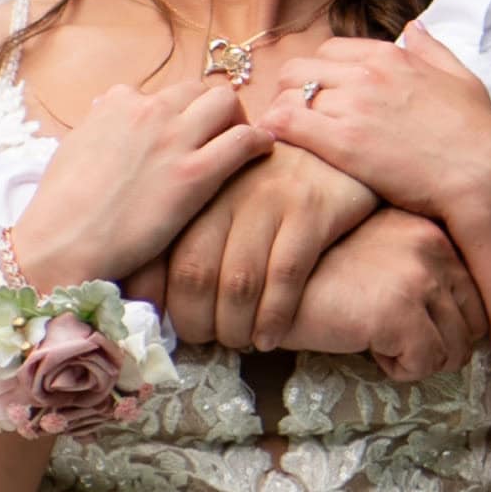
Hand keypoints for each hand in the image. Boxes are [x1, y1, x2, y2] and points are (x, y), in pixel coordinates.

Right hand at [0, 66, 269, 291]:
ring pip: (226, 101)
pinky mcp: (194, 173)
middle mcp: (148, 110)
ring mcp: (173, 139)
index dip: (175, 113)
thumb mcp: (75, 148)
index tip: (179, 133)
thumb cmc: (59, 207)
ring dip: (237, 118)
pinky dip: (259, 142)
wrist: (61, 242)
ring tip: (240, 143)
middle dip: (212, 109)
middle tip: (219, 137)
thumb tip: (108, 118)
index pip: (161, 92)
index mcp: (116, 103)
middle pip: (200, 89)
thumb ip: (100, 127)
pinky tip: (260, 154)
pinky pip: (244, 139)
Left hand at [154, 144, 379, 350]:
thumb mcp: (224, 192)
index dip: (153, 298)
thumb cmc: (273, 183)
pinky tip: (268, 337)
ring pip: (238, 281)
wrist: (340, 149)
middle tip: (203, 340)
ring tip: (238, 342)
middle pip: (193, 271)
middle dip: (193, 321)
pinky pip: (285, 276)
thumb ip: (190, 230)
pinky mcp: (312, 208)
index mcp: (197, 187)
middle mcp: (227, 189)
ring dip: (234, 327)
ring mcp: (271, 197)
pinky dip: (272, 317)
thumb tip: (149, 294)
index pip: (157, 251)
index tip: (160, 326)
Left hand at [250, 31, 490, 222]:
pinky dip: (275, 129)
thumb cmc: (477, 134)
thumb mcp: (462, 79)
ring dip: (282, 113)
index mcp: (392, 56)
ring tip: (287, 137)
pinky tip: (275, 144)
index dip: (320, 73)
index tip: (320, 96)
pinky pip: (287, 122)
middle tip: (297, 117)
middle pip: (300, 69)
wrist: (483, 175)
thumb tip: (414, 27)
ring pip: (288, 94)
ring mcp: (354, 106)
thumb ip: (433, 50)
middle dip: (292, 90)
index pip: (330, 50)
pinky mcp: (343, 143)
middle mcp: (368, 74)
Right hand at [291, 205, 487, 377]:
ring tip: (378, 341)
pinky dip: (398, 369)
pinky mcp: (398, 311)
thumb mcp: (379, 254)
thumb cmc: (317, 273)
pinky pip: (425, 364)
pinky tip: (367, 347)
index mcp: (431, 230)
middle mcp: (433, 247)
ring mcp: (418, 278)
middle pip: (475, 324)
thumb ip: (419, 269)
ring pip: (455, 349)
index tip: (408, 324)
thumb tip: (463, 323)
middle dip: (441, 345)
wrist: (266, 280)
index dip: (447, 323)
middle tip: (395, 341)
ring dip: (419, 358)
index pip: (476, 295)